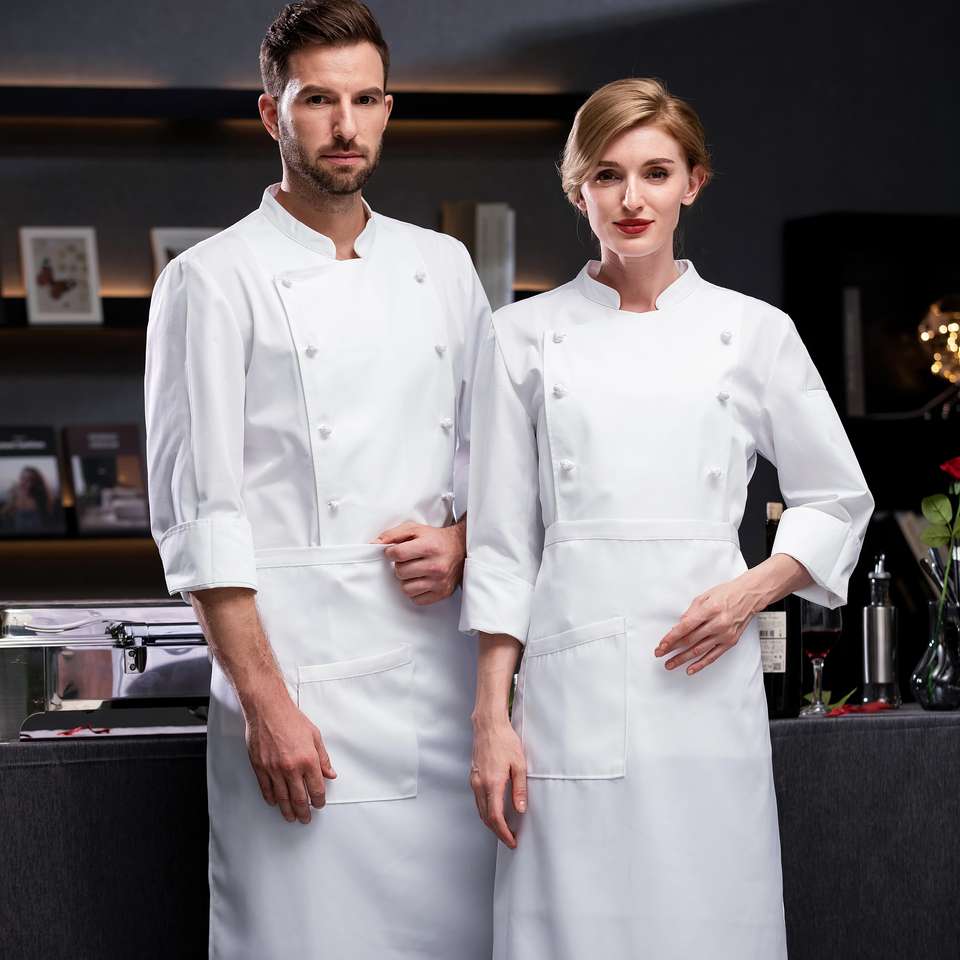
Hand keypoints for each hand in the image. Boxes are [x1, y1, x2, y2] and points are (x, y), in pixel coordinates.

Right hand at [243, 688, 336, 823]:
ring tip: (291, 817)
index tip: (319, 804)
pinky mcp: (260, 768)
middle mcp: (291, 768)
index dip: (319, 800)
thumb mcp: (315, 736)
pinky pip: (266, 789)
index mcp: (308, 760)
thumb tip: (329, 774)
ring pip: (282, 798)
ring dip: (288, 810)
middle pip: (299, 799)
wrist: (268, 710)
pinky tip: (275, 803)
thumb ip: (323, 758)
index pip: (316, 789)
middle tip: (305, 818)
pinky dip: (271, 799)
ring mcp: (274, 770)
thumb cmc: (291, 719)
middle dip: (304, 812)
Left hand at [375, 519, 465, 604]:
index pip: (397, 554)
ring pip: (406, 588)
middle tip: (409, 561)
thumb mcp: (414, 530)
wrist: (461, 548)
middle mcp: (436, 565)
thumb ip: (392, 535)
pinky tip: (421, 581)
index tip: (394, 552)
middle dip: (400, 566)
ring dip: (406, 580)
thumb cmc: (435, 539)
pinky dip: (415, 591)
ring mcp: (440, 582)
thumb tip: (373, 544)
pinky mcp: (442, 593)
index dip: (390, 553)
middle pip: (400, 572)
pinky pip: (416, 599)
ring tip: (415, 571)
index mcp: (429, 547)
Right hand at [470, 717, 526, 848]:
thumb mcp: (519, 764)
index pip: (495, 817)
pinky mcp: (473, 776)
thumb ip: (520, 789)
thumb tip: (521, 809)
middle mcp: (480, 784)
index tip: (512, 841)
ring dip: (491, 823)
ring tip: (504, 829)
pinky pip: (477, 800)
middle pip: (486, 817)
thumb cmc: (504, 741)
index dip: (503, 833)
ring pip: (480, 810)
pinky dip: (485, 811)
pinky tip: (495, 810)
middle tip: (509, 839)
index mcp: (492, 783)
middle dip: (497, 832)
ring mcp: (474, 780)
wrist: (488, 725)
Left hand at [654, 575, 765, 675]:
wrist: (749, 596)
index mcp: (710, 610)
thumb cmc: (727, 593)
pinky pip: (713, 656)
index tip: (662, 645)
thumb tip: (678, 626)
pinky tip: (690, 669)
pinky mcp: (730, 642)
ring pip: (699, 651)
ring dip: (683, 659)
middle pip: (690, 640)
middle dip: (672, 649)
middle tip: (660, 654)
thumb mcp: (705, 596)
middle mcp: (718, 624)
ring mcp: (725, 635)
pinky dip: (700, 664)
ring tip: (670, 664)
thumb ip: (690, 612)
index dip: (672, 637)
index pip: (686, 627)